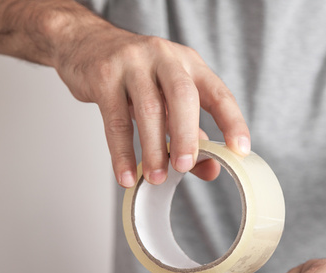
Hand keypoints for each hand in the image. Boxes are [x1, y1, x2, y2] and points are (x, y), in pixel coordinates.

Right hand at [49, 19, 249, 186]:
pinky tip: (127, 175)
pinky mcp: (104, 75)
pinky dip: (121, 152)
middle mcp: (165, 57)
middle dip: (186, 136)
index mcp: (189, 63)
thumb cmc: (136, 74)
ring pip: (148, 109)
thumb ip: (192, 134)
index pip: (219, 93)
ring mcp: (133, 63)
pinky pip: (115, 120)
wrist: (86, 42)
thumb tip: (211, 170)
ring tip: (156, 178)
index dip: (232, 122)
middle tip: (185, 168)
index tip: (239, 150)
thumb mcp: (169, 98)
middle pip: (183, 96)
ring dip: (153, 149)